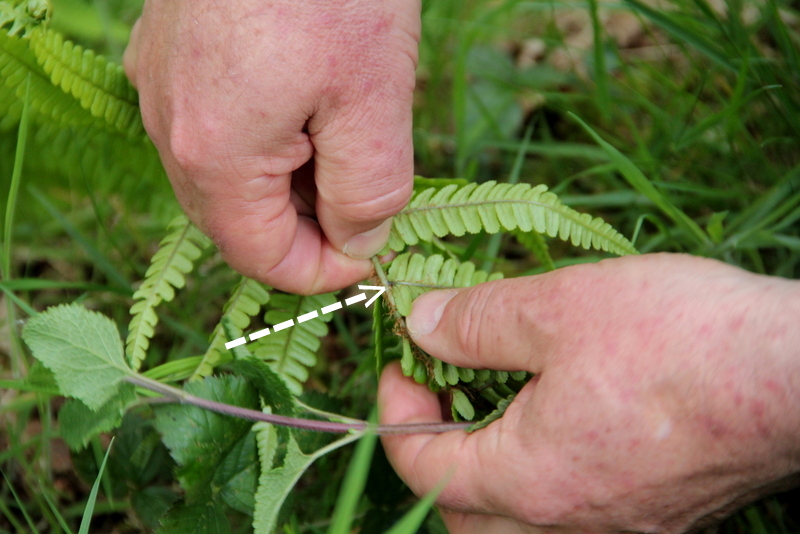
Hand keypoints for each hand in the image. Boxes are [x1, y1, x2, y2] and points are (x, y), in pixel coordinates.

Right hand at [124, 0, 418, 293]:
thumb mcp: (374, 101)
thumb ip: (367, 193)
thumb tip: (357, 242)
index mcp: (212, 155)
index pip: (261, 257)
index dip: (323, 270)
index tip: (373, 253)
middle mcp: (170, 126)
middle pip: (242, 220)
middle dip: (311, 222)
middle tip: (369, 190)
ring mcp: (165, 84)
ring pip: (232, 175)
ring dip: (294, 178)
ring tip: (346, 132)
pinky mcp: (176, 53)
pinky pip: (221, 127)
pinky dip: (272, 137)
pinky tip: (312, 100)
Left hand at [379, 253, 799, 532]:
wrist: (795, 375)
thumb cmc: (679, 341)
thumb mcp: (557, 310)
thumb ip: (476, 323)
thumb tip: (421, 325)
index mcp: (528, 479)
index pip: (421, 467)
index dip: (394, 410)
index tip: (404, 361)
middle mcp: (567, 523)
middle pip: (461, 511)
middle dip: (434, 453)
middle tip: (442, 390)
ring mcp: (616, 528)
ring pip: (514, 525)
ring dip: (485, 473)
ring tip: (494, 406)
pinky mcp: (656, 518)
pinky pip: (569, 517)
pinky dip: (539, 479)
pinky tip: (559, 423)